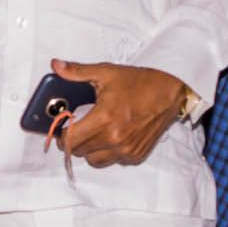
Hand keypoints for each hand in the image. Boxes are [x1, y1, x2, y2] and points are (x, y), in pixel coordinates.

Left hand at [51, 60, 187, 167]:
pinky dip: (108, 152)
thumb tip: (56, 65)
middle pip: (79, 151)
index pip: (70, 140)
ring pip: (94, 160)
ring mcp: (126, 150)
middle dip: (74, 140)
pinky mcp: (135, 156)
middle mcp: (115, 138)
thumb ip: (78, 72)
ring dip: (89, 150)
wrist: (170, 92)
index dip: (62, 135)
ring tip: (94, 133)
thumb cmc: (139, 82)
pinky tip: (112, 136)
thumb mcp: (106, 73)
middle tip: (78, 127)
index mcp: (104, 118)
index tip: (63, 128)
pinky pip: (112, 161)